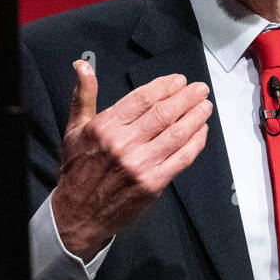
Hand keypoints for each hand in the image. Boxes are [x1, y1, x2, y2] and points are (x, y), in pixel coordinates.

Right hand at [52, 60, 211, 261]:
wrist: (79, 213)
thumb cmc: (78, 169)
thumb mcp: (74, 129)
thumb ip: (84, 96)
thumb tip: (83, 65)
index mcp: (105, 127)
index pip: (142, 99)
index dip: (165, 86)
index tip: (179, 80)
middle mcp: (124, 144)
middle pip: (164, 113)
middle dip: (186, 97)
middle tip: (200, 89)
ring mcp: (141, 165)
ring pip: (177, 133)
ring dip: (196, 116)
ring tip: (205, 106)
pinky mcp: (153, 183)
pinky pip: (182, 158)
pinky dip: (196, 142)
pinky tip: (201, 131)